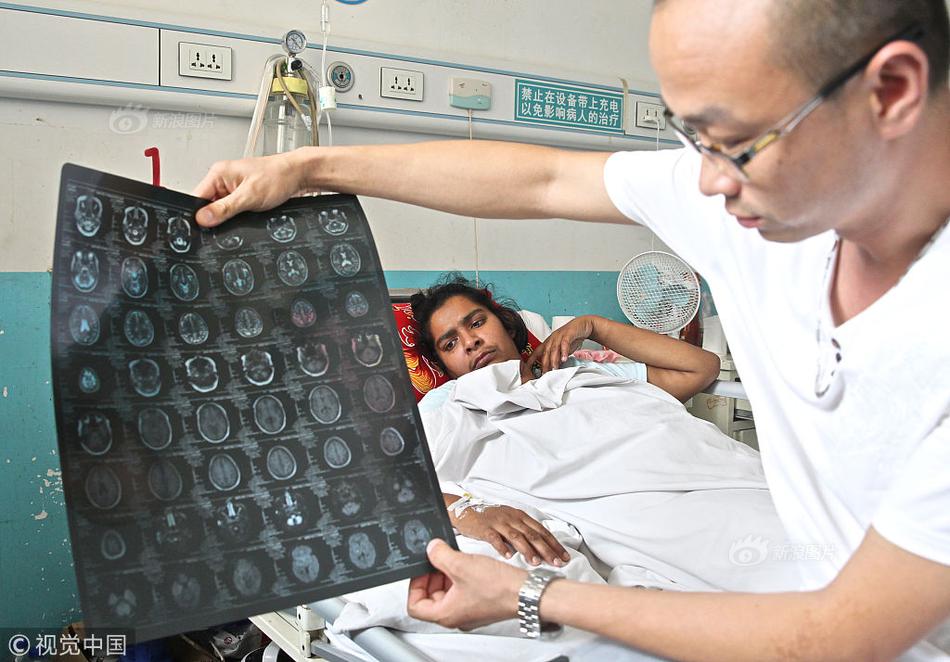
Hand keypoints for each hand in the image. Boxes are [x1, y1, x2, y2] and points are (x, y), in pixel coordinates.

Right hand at [191, 150, 313, 226]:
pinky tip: (247, 214)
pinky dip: (237, 216)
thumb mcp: (249, 196)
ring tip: (244, 212)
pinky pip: (231, 210)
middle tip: (230, 220)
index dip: (198, 215)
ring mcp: (232, 188)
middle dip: (215, 217)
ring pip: (220, 210)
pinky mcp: (241, 196)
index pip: (195, 197)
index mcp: (218, 173)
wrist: (299, 175)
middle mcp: (223, 179)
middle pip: (206, 205)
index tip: (203, 227)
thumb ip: (224, 209)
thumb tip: (203, 219)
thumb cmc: (278, 177)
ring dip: (228, 216)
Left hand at [407, 539, 526, 629]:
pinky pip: (462, 591)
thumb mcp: (461, 564)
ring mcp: (469, 611)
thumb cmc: (498, 587)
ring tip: (453, 558)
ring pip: (447, 594)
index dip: (415, 586)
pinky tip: (467, 563)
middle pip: (431, 599)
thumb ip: (439, 555)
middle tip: (437, 560)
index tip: (422, 570)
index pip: (416, 606)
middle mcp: (457, 617)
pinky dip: (460, 577)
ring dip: (446, 575)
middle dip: (432, 577)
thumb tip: (431, 549)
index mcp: (446, 614)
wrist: (526, 591)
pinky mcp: (481, 603)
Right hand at [451, 504, 569, 566]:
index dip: (554, 543)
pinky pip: (495, 538)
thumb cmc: (490, 519)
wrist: (466, 511)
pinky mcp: (485, 528)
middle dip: (546, 549)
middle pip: (533, 534)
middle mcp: (512, 518)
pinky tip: (508, 557)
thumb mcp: (510, 521)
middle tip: (556, 562)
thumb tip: (541, 549)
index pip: (541, 530)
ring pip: (516, 536)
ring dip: (528, 550)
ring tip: (536, 562)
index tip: (564, 556)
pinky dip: (502, 547)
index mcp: (520, 516)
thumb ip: (524, 532)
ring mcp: (499, 522)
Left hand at [528, 315, 597, 373]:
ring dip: (554, 359)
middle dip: (544, 364)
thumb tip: (553, 369)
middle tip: (544, 374)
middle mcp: (552, 339)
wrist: (583, 325)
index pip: (537, 352)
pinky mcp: (568, 334)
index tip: (528, 369)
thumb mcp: (562, 349)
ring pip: (554, 348)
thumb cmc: (571, 337)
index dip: (531, 360)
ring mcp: (559, 335)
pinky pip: (565, 343)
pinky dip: (564, 351)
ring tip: (554, 368)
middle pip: (545, 352)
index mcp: (549, 342)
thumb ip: (557, 358)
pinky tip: (564, 359)